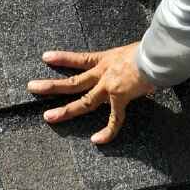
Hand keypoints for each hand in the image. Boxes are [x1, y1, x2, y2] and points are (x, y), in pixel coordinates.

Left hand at [26, 42, 155, 144]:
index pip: (80, 58)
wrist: (157, 53)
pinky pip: (113, 119)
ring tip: (48, 117)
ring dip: (65, 110)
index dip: (62, 58)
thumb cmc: (151, 49)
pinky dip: (107, 131)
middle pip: (73, 81)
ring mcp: (109, 86)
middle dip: (51, 86)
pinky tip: (97, 140)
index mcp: (106, 59)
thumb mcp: (134, 50)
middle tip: (32, 88)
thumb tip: (137, 61)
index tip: (45, 58)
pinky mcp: (119, 97)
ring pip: (83, 101)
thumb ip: (130, 58)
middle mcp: (103, 73)